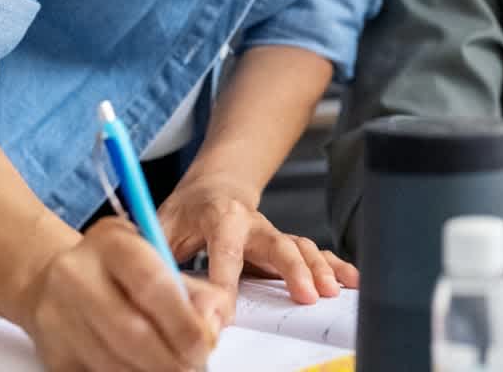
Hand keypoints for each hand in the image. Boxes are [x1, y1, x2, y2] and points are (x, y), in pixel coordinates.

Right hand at [21, 217, 227, 371]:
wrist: (50, 277)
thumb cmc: (114, 267)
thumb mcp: (153, 257)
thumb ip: (192, 288)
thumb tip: (215, 323)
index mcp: (111, 243)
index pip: (151, 283)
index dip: (182, 320)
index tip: (206, 342)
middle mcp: (77, 276)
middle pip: (131, 330)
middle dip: (171, 357)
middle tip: (195, 365)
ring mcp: (58, 316)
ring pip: (113, 361)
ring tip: (174, 367)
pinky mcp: (53, 352)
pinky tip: (143, 369)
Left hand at [157, 169, 358, 321]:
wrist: (215, 187)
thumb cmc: (186, 211)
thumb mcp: (162, 225)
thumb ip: (157, 252)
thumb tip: (151, 286)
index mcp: (220, 217)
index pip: (224, 250)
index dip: (225, 283)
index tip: (223, 315)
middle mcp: (252, 223)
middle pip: (277, 243)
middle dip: (293, 269)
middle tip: (305, 297)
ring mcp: (272, 233)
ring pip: (299, 247)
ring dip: (318, 268)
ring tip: (330, 292)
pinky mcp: (285, 244)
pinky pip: (313, 253)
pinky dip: (334, 265)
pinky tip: (350, 280)